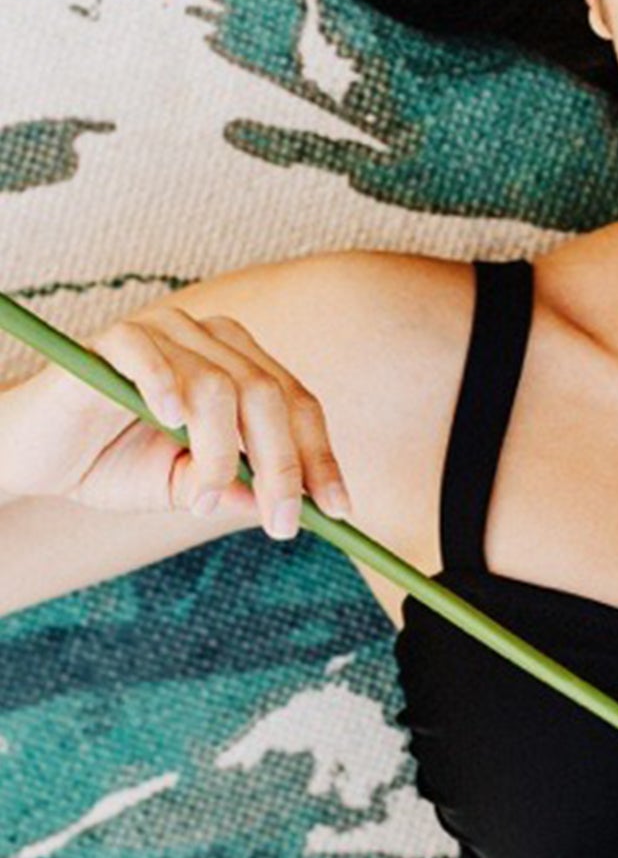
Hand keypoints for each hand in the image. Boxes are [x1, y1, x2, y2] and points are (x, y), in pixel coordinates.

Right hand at [0, 303, 350, 538]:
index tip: (340, 511)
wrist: (36, 456)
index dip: (321, 458)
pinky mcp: (113, 340)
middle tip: (283, 524)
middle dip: (284, 466)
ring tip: (200, 498)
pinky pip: (149, 354)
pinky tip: (168, 423)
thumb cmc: (112, 464)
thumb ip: (233, 490)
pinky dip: (164, 387)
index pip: (297, 405)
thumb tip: (286, 506)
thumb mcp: (184, 489)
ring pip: (216, 385)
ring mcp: (161, 333)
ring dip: (218, 453)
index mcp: (237, 368)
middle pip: (268, 394)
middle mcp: (208, 341)